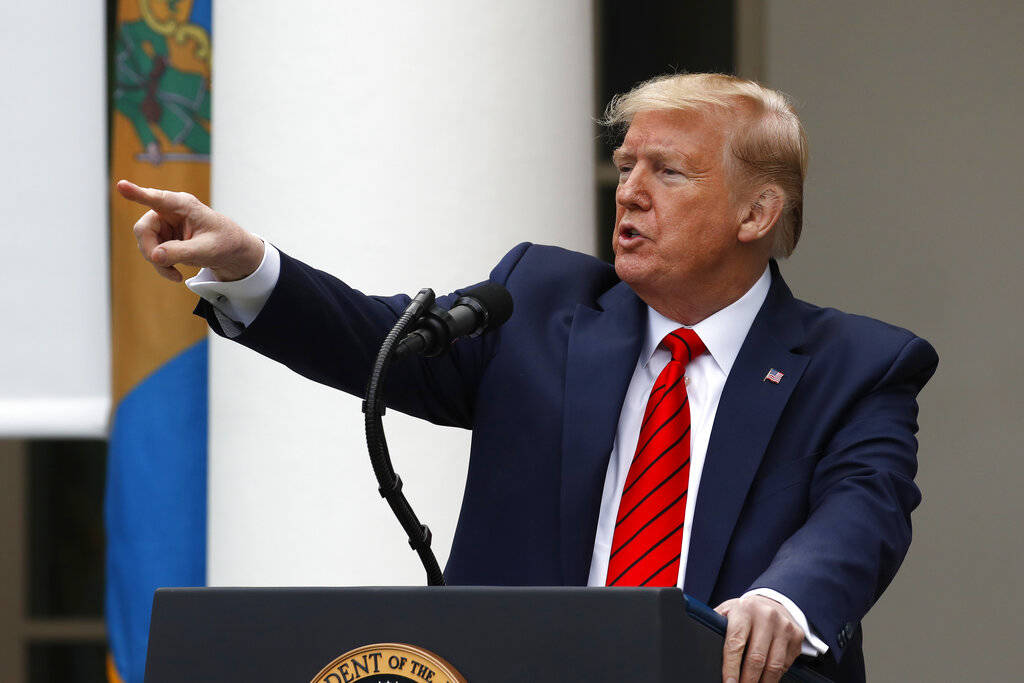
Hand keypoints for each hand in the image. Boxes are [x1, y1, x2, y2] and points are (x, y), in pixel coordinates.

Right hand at [116, 180, 263, 282]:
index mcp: (184, 205)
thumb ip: (181, 252)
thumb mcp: (207, 250)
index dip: (137, 193)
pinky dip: (161, 265)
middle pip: (144, 228)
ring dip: (157, 261)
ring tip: (175, 274)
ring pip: (146, 243)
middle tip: (163, 264)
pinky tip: (175, 274)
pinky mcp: (164, 236)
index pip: (157, 199)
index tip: (121, 185)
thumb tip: (155, 256)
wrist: (232, 250)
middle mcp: (170, 211)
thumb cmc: (225, 243)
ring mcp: (165, 224)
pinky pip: (153, 252)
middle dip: (150, 250)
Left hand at [715, 595, 803, 682]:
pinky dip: (774, 677)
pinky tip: (765, 679)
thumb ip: (716, 627)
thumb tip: (703, 647)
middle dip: (747, 680)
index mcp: (744, 610)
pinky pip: (785, 665)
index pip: (735, 643)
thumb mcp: (727, 612)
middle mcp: (766, 616)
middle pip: (756, 659)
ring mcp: (784, 626)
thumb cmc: (744, 612)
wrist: (772, 602)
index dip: (731, 668)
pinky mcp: (796, 637)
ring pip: (773, 666)